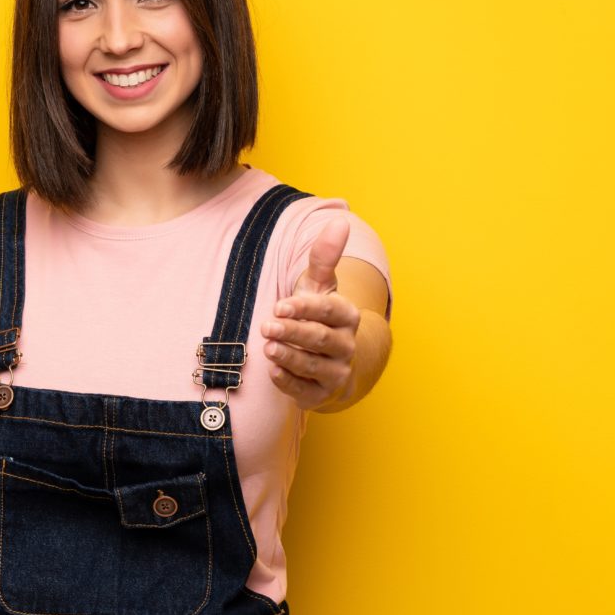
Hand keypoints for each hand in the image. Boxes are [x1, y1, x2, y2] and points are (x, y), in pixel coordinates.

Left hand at [259, 215, 360, 410]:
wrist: (328, 359)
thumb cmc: (318, 315)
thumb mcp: (319, 286)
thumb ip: (324, 256)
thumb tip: (339, 221)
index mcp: (347, 316)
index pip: (328, 311)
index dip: (304, 309)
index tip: (280, 306)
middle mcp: (346, 345)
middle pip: (319, 338)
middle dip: (293, 332)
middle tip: (266, 326)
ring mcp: (336, 372)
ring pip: (313, 365)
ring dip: (290, 357)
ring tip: (268, 348)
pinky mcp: (321, 394)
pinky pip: (305, 390)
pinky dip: (289, 382)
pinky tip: (272, 372)